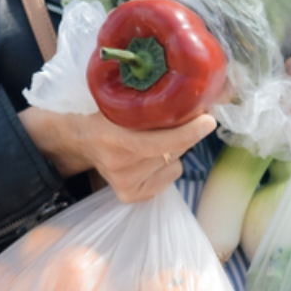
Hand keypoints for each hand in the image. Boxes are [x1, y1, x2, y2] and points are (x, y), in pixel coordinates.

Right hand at [20, 108, 216, 203]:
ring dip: (174, 149)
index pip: (156, 142)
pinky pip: (171, 176)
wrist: (81, 141)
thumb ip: (154, 100)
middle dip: (184, 133)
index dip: (186, 132)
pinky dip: (170, 164)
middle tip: (181, 119)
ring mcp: (124, 183)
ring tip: (154, 139)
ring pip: (175, 162)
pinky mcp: (131, 196)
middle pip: (173, 150)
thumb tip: (206, 94)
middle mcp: (118, 165)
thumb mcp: (122, 102)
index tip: (208, 121)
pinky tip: (153, 157)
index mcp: (111, 137)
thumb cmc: (107, 117)